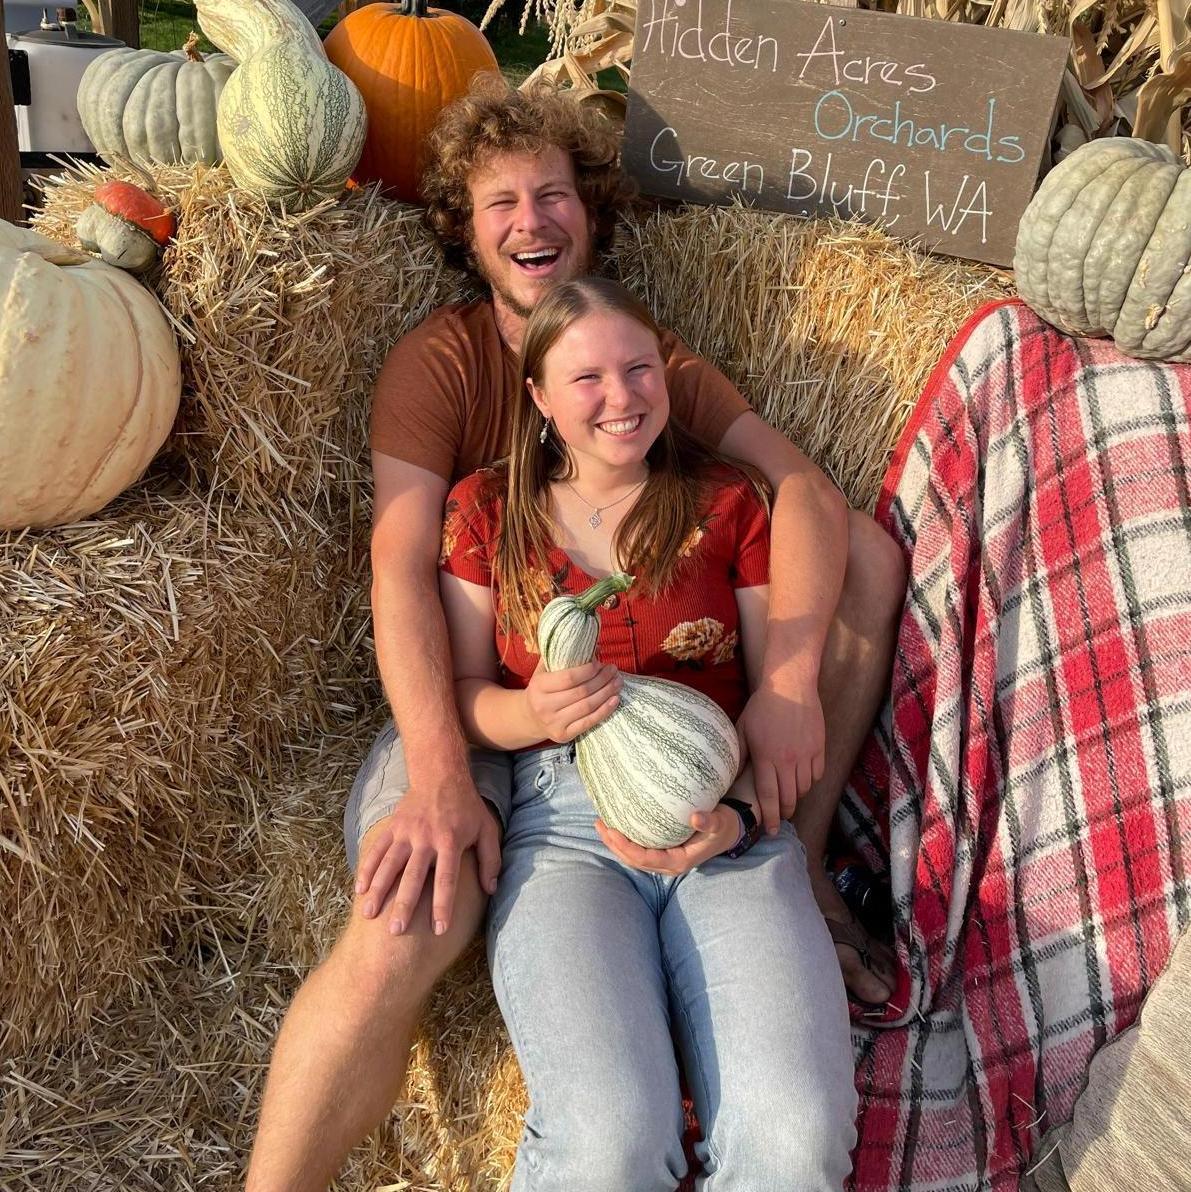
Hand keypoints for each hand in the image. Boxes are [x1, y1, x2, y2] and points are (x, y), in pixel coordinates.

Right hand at [354, 774, 501, 936]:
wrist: (440, 774)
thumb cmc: (467, 807)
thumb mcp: (487, 829)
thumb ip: (491, 860)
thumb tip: (491, 889)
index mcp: (451, 841)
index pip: (447, 879)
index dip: (443, 904)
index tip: (438, 929)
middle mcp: (426, 838)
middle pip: (413, 876)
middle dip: (404, 904)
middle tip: (396, 931)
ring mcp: (406, 832)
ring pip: (389, 864)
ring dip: (378, 890)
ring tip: (369, 915)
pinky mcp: (392, 827)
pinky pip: (377, 850)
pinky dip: (366, 869)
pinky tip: (358, 890)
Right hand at [525, 657, 621, 742]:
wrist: (530, 717)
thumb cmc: (543, 689)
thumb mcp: (545, 670)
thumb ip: (564, 657)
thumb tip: (596, 647)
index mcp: (538, 686)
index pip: (569, 678)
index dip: (588, 671)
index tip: (600, 664)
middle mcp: (544, 706)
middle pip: (582, 692)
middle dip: (602, 680)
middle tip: (614, 671)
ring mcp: (554, 723)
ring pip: (587, 707)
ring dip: (607, 693)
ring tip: (618, 683)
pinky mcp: (563, 735)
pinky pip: (589, 722)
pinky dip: (605, 711)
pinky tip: (615, 700)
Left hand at [595, 804, 743, 874]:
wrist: (728, 831)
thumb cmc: (723, 826)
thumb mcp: (720, 822)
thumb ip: (709, 821)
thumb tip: (695, 818)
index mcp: (678, 861)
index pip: (645, 859)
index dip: (626, 848)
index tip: (612, 831)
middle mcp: (668, 865)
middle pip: (634, 860)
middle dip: (614, 845)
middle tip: (599, 824)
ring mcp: (664, 860)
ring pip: (634, 857)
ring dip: (616, 844)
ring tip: (600, 825)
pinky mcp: (663, 852)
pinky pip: (639, 850)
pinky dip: (625, 840)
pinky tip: (616, 826)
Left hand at [736, 678, 824, 834]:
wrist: (790, 685)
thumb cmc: (762, 707)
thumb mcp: (742, 729)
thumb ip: (738, 756)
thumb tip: (729, 778)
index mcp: (766, 757)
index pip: (768, 796)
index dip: (769, 817)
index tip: (771, 830)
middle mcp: (788, 760)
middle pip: (788, 798)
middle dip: (784, 812)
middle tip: (780, 818)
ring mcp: (806, 754)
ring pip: (804, 788)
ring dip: (797, 797)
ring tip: (789, 798)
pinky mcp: (819, 747)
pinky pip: (817, 774)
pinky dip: (810, 781)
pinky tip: (802, 779)